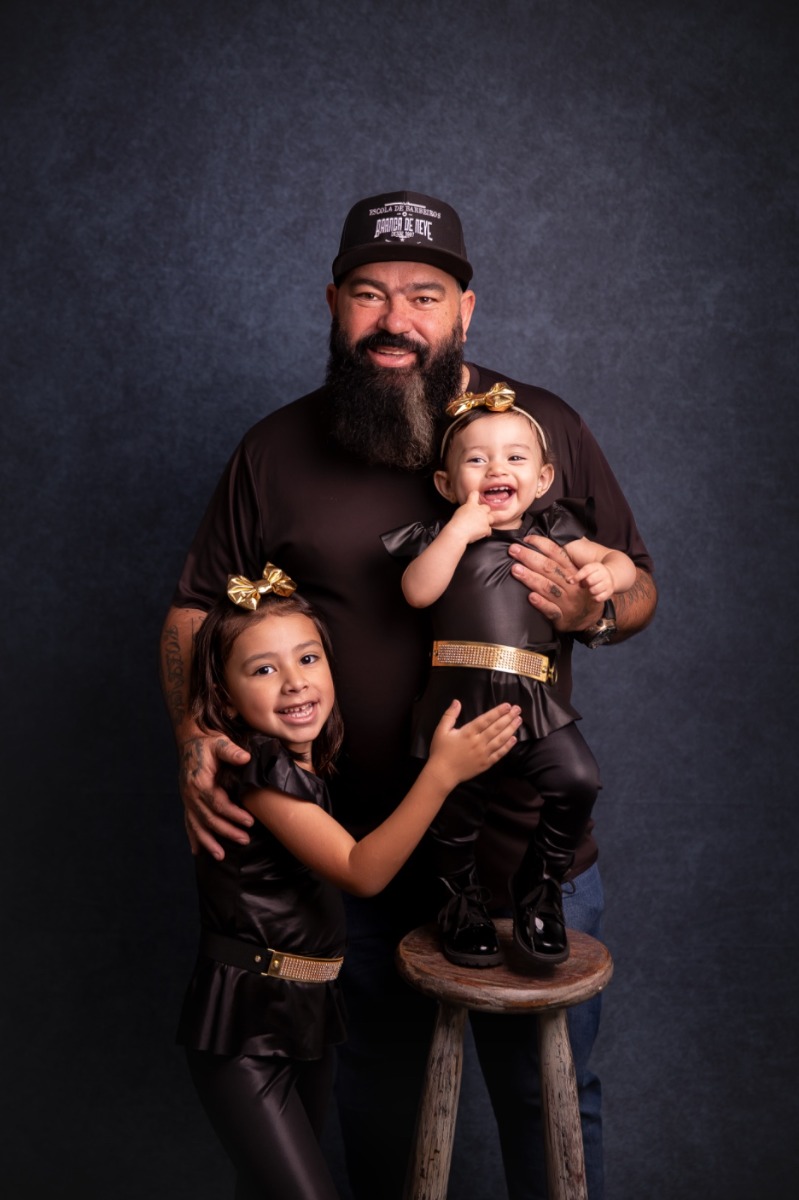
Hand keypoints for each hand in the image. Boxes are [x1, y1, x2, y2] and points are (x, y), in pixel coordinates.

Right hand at [178, 732, 252, 858]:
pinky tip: (197, 851)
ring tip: (221, 856)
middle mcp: (190, 794)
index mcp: (199, 782)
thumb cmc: (207, 743)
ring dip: (209, 841)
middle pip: (208, 818)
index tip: (249, 821)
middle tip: (245, 839)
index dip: (233, 814)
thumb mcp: (219, 743)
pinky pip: (189, 822)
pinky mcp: (188, 802)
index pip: (217, 803)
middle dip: (227, 831)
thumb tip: (245, 758)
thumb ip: (231, 751)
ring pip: (197, 825)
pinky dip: (193, 837)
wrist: (190, 741)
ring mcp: (187, 800)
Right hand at [428, 699, 520, 790]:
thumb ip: (450, 715)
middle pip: (496, 728)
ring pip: (501, 740)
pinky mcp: (486, 763)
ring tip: (518, 721)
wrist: (442, 773)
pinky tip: (514, 739)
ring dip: (511, 729)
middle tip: (518, 710)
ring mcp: (484, 754)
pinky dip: (508, 746)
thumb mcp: (441, 730)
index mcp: (468, 732)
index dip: (498, 712)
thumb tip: (457, 702)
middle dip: (508, 718)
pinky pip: (499, 753)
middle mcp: (478, 742)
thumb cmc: (441, 751)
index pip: (486, 719)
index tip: (508, 705)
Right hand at [448, 491, 493, 543]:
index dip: (476, 495)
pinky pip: (489, 530)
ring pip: (492, 518)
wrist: (458, 532)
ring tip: (481, 525)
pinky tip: (480, 533)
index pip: (475, 494)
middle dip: (485, 511)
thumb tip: (470, 513)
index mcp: (471, 504)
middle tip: (479, 516)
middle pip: (487, 507)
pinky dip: (485, 532)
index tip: (476, 496)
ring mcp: (484, 518)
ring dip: (487, 521)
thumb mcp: (460, 512)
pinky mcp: (486, 528)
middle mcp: (479, 510)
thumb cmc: (456, 523)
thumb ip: (467, 510)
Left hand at [508, 534, 602, 630]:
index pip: (557, 554)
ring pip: (547, 587)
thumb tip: (539, 545)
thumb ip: (561, 563)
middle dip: (530, 557)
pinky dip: (541, 603)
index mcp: (574, 572)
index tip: (526, 539)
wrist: (591, 619)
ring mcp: (567, 602)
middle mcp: (571, 585)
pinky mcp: (562, 618)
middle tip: (513, 550)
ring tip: (515, 569)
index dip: (541, 544)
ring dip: (531, 577)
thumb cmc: (578, 592)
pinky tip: (530, 597)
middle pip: (549, 568)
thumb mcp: (577, 576)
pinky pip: (550, 610)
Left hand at [573, 561, 614, 601]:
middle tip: (585, 584)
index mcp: (596, 567)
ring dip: (590, 591)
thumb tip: (568, 580)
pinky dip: (594, 598)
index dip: (577, 577)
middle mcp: (603, 574)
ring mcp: (607, 583)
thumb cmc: (594, 574)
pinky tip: (594, 595)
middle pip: (590, 581)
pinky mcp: (610, 592)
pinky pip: (599, 598)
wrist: (612, 576)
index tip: (571, 582)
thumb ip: (576, 576)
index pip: (586, 570)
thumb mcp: (587, 571)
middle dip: (585, 584)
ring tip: (591, 588)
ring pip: (594, 590)